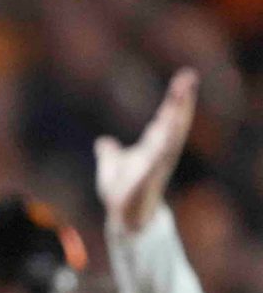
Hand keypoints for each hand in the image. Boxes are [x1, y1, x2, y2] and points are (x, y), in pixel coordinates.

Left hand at [96, 68, 196, 235]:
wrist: (122, 216)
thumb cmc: (121, 193)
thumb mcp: (111, 165)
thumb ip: (110, 153)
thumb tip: (103, 142)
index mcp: (154, 146)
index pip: (167, 117)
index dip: (175, 99)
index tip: (184, 78)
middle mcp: (161, 151)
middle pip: (174, 120)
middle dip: (182, 99)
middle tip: (189, 76)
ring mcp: (158, 162)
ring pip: (172, 132)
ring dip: (177, 113)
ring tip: (182, 92)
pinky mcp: (152, 174)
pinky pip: (161, 154)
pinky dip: (165, 139)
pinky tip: (168, 124)